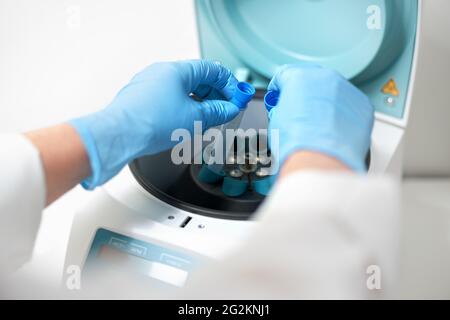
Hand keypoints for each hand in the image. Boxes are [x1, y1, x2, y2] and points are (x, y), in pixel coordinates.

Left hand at [70, 60, 239, 188]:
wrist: (119, 136)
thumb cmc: (150, 122)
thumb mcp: (194, 118)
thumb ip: (217, 112)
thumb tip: (229, 109)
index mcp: (177, 71)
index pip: (212, 70)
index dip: (229, 84)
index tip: (238, 97)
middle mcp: (161, 73)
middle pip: (197, 79)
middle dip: (215, 94)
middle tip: (227, 110)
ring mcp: (149, 86)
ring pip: (183, 90)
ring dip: (200, 102)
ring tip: (209, 119)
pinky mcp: (142, 100)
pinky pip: (169, 99)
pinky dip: (183, 108)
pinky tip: (187, 122)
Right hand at [268, 65, 373, 171]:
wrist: (320, 161)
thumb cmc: (297, 143)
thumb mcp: (276, 119)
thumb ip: (281, 105)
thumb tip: (285, 108)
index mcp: (300, 77)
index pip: (285, 74)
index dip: (278, 89)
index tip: (279, 98)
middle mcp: (326, 78)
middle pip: (312, 79)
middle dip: (303, 93)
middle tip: (297, 111)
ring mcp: (347, 91)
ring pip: (333, 92)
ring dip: (324, 103)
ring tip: (316, 125)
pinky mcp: (362, 106)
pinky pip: (349, 106)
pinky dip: (342, 115)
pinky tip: (332, 130)